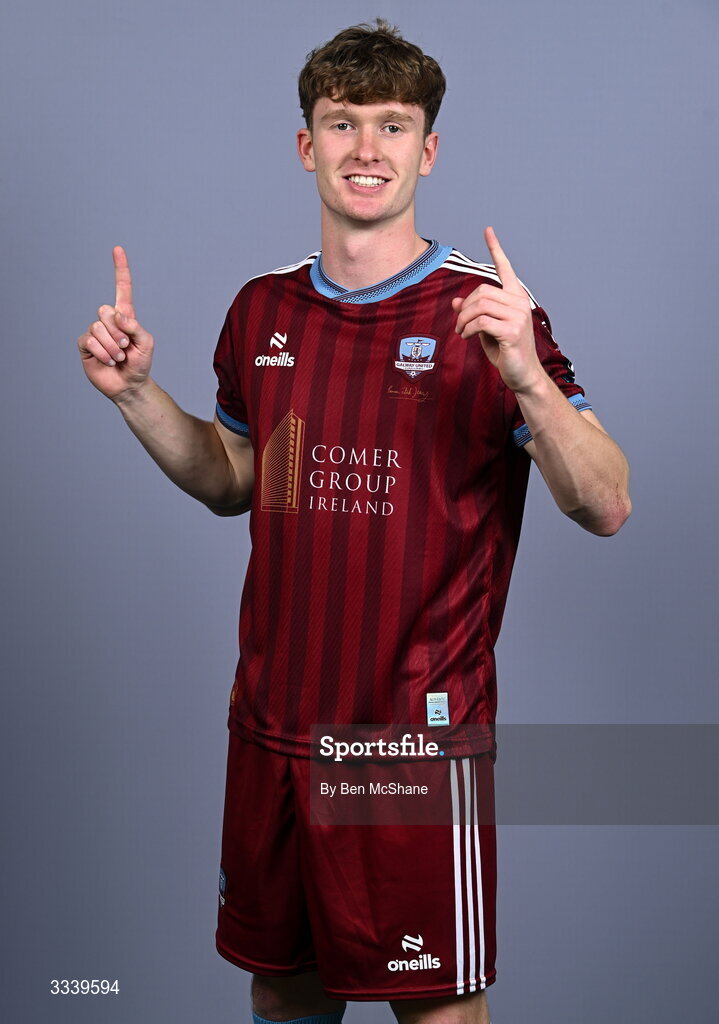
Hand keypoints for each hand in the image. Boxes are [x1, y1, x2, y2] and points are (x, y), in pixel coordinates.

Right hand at [77, 246, 154, 401]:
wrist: (129, 385)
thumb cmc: (140, 364)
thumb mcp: (147, 344)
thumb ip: (136, 327)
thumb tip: (119, 315)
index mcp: (125, 316)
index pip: (122, 289)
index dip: (120, 269)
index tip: (117, 249)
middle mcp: (108, 321)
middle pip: (105, 311)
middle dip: (118, 332)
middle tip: (125, 347)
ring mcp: (95, 332)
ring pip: (98, 327)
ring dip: (112, 346)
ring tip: (118, 357)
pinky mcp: (85, 345)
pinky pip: (90, 340)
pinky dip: (103, 352)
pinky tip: (109, 361)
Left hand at [451, 226, 544, 393]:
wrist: (522, 375)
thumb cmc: (505, 351)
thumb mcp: (485, 329)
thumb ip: (473, 313)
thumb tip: (455, 301)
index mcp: (516, 298)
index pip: (506, 269)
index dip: (496, 249)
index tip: (488, 230)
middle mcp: (520, 303)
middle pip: (482, 291)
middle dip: (464, 307)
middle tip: (458, 325)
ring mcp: (518, 316)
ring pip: (480, 306)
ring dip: (464, 320)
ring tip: (461, 332)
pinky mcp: (513, 331)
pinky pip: (482, 322)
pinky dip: (469, 329)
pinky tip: (467, 337)